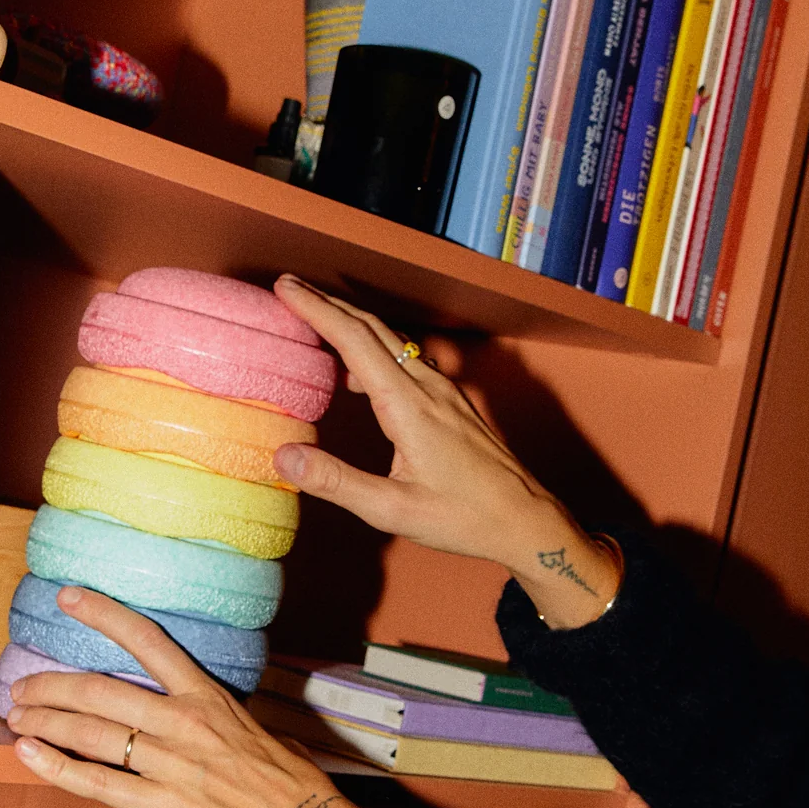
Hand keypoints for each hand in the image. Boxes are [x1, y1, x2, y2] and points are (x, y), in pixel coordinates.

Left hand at [8, 585, 393, 807]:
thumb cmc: (292, 785)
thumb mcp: (260, 731)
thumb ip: (223, 719)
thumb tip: (212, 718)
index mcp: (207, 697)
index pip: (147, 641)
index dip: (103, 613)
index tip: (68, 596)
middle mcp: (182, 723)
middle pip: (98, 691)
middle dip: (50, 687)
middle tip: (22, 688)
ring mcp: (167, 765)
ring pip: (89, 734)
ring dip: (44, 723)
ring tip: (16, 720)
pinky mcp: (159, 807)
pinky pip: (95, 783)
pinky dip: (55, 767)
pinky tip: (28, 755)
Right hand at [272, 275, 620, 629]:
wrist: (524, 519)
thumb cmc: (462, 517)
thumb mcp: (392, 509)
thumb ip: (337, 482)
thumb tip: (284, 456)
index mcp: (408, 405)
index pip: (354, 340)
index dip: (316, 310)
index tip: (285, 287)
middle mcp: (428, 387)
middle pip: (372, 328)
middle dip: (327, 304)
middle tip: (289, 288)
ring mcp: (445, 391)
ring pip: (392, 340)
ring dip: (352, 323)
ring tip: (318, 320)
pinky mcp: (453, 401)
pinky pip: (409, 359)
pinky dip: (376, 348)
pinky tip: (363, 371)